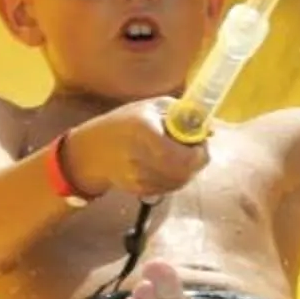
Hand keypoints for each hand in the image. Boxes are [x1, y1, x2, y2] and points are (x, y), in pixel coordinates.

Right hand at [60, 99, 209, 199]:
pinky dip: (174, 178)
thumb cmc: (123, 123)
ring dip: (187, 171)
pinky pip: (168, 189)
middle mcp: (139, 158)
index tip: (201, 142)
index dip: (198, 152)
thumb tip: (210, 130)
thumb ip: (182, 114)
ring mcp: (137, 178)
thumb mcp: (151, 108)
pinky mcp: (138, 190)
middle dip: (196, 162)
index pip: (181, 155)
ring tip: (179, 155)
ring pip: (178, 182)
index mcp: (143, 131)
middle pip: (183, 172)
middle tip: (194, 149)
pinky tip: (166, 166)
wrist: (89, 152)